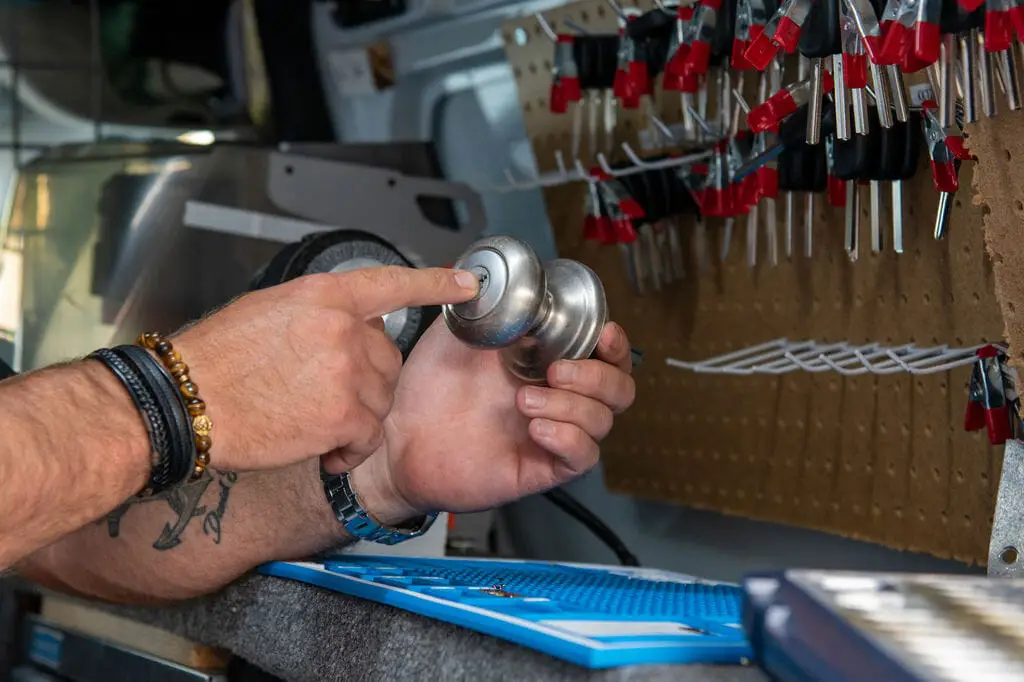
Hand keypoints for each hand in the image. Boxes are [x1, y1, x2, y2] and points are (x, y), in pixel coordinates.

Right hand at [171, 267, 478, 471]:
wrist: (184, 401)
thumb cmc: (213, 360)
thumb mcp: (266, 312)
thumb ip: (317, 315)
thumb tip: (346, 328)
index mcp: (321, 295)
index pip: (391, 284)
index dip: (435, 284)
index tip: (467, 284)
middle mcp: (341, 327)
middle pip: (386, 358)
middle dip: (365, 382)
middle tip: (324, 397)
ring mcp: (345, 370)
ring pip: (380, 399)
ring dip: (356, 418)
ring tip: (313, 424)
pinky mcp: (343, 414)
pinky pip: (368, 436)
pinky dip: (350, 450)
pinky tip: (324, 451)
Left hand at [346, 319, 634, 522]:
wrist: (399, 435)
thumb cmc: (428, 387)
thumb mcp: (460, 330)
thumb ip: (492, 305)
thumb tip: (516, 280)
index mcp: (545, 362)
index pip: (605, 354)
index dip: (614, 344)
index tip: (603, 332)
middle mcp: (555, 398)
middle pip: (619, 390)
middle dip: (598, 376)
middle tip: (556, 370)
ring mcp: (551, 432)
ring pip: (602, 422)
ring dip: (572, 406)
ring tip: (525, 401)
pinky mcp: (540, 467)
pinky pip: (582, 457)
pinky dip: (568, 438)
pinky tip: (536, 427)